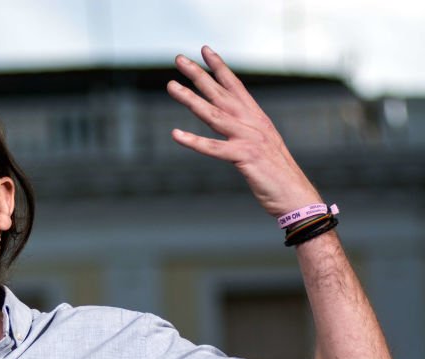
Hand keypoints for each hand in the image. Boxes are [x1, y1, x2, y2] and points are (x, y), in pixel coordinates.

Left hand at [167, 46, 320, 217]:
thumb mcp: (261, 147)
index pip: (235, 86)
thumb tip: (230, 125)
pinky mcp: (246, 158)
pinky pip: (215, 148)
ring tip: (171, 86)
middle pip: (220, 94)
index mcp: (257, 119)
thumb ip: (246, 133)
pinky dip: (195, 141)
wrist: (296, 196)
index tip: (205, 50)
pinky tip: (176, 134)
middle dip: (199, 75)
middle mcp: (253, 123)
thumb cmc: (276, 175)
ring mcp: (250, 139)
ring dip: (191, 99)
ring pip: (214, 115)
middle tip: (179, 59)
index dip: (219, 68)